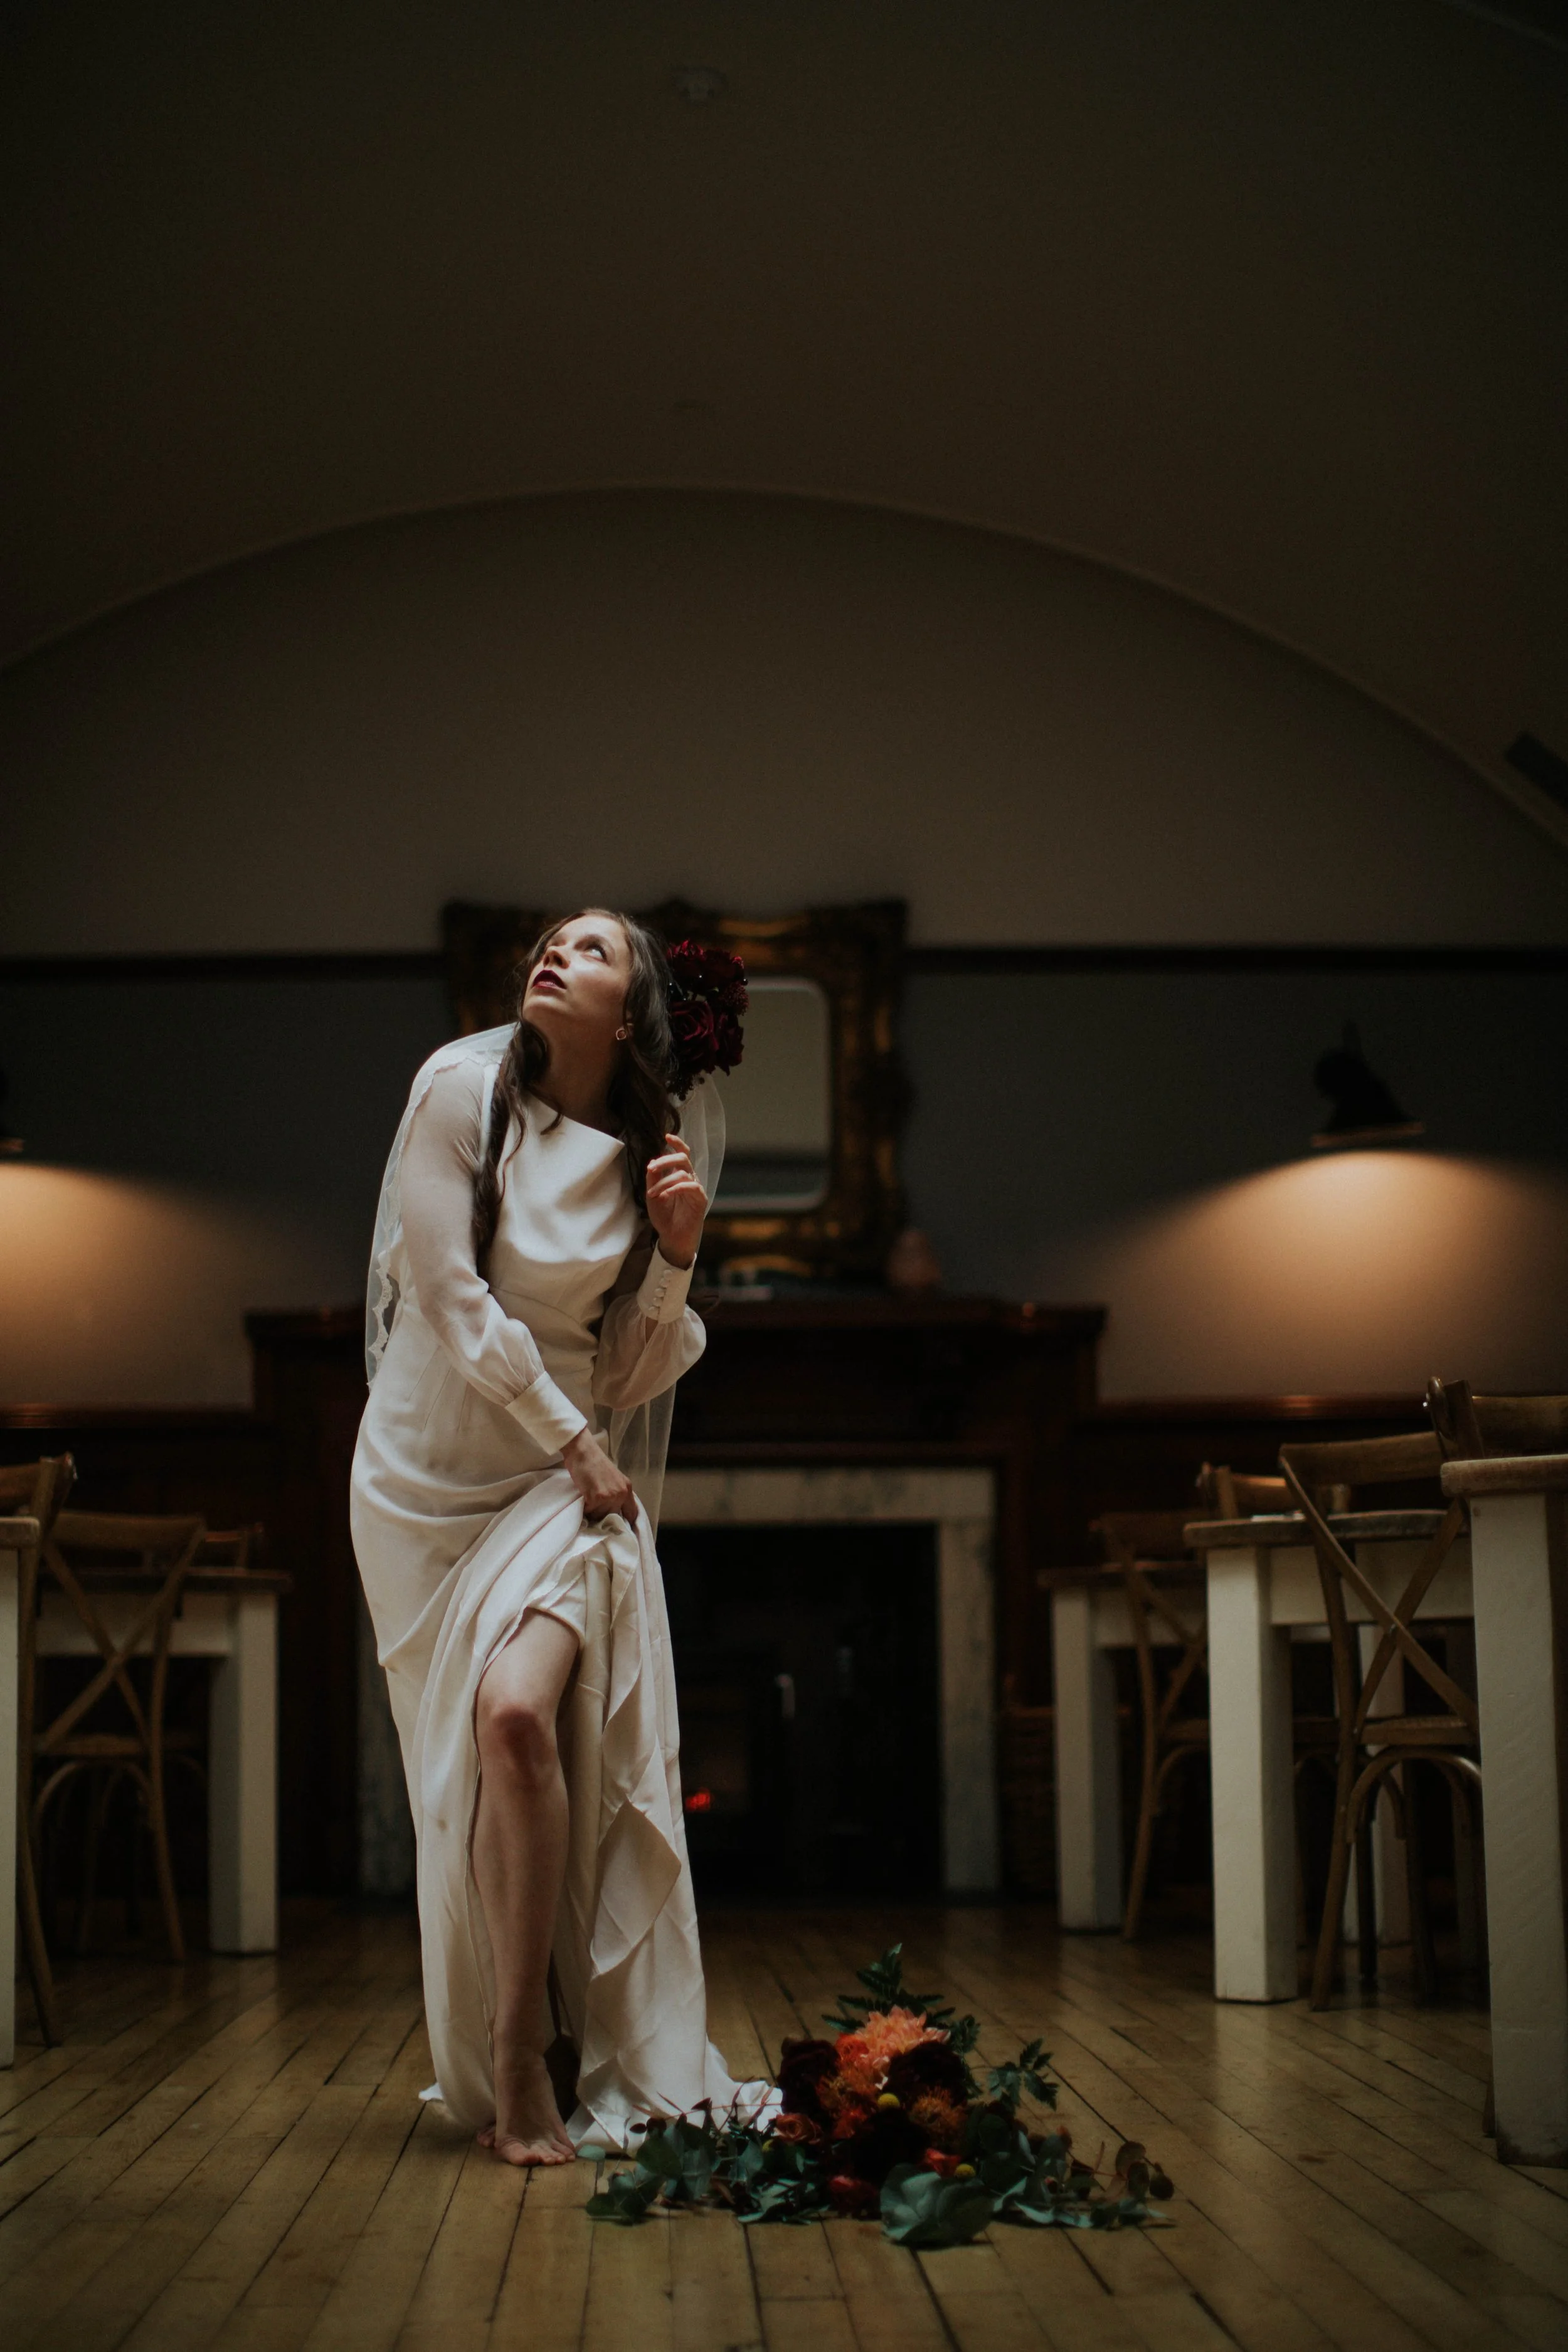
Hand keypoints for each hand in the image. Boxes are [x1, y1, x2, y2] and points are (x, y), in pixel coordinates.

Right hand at [561, 1428, 637, 1524]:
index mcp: (627, 1488)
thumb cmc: (594, 1463)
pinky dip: (583, 1508)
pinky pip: (588, 1512)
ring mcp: (609, 1496)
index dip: (626, 1522)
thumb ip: (617, 1493)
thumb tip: (613, 1511)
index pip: (632, 1513)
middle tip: (594, 1507)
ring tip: (587, 1499)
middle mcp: (621, 1493)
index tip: (619, 1528)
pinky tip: (583, 1496)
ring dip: (591, 1512)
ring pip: (599, 1516)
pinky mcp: (596, 1497)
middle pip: (612, 1516)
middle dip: (602, 1514)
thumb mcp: (613, 1478)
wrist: (583, 1451)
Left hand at [645, 1133, 706, 1269]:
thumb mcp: (652, 1195)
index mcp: (679, 1175)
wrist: (672, 1237)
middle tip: (651, 1168)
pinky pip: (691, 1186)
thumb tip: (652, 1162)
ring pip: (683, 1173)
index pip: (682, 1154)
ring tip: (652, 1194)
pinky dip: (675, 1188)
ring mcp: (696, 1188)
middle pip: (683, 1158)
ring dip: (664, 1182)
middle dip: (666, 1160)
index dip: (677, 1143)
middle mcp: (689, 1178)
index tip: (667, 1136)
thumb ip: (653, 1179)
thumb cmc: (664, 1216)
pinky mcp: (700, 1199)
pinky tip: (664, 1196)